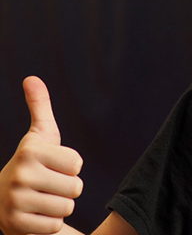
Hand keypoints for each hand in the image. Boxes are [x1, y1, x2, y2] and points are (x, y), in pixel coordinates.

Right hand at [0, 77, 83, 234]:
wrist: (2, 201)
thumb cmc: (32, 164)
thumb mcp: (39, 135)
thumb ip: (39, 106)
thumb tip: (32, 78)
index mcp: (30, 151)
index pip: (77, 163)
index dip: (70, 166)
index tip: (53, 166)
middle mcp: (19, 174)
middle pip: (75, 187)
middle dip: (68, 188)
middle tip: (49, 185)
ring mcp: (15, 201)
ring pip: (66, 207)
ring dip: (60, 206)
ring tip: (43, 199)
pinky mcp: (15, 225)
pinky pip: (54, 225)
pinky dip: (50, 223)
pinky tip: (36, 214)